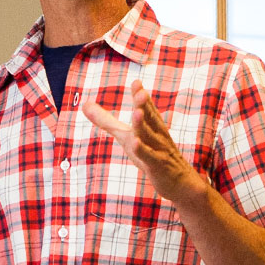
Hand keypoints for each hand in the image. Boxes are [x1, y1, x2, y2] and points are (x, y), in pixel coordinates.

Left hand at [82, 80, 205, 207]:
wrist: (180, 182)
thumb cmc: (151, 154)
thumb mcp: (126, 136)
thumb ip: (106, 121)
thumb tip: (84, 104)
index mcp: (151, 125)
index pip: (146, 107)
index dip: (141, 95)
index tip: (136, 82)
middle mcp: (157, 134)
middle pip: (150, 117)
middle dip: (144, 105)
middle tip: (140, 92)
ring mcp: (159, 150)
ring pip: (150, 136)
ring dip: (143, 124)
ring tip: (137, 112)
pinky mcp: (157, 166)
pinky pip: (149, 157)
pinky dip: (143, 150)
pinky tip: (135, 143)